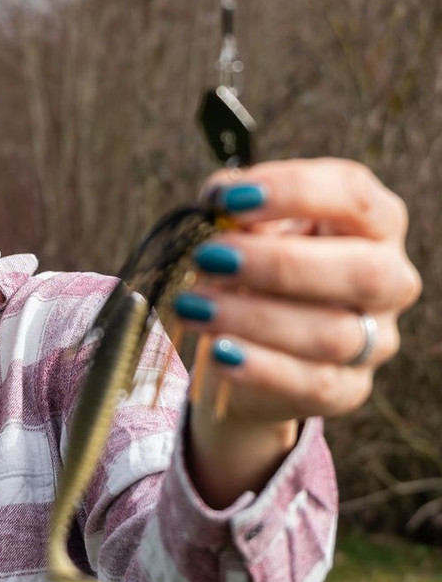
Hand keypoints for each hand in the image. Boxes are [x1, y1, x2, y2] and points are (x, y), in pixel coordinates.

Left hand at [176, 159, 420, 504]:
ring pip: (332, 333)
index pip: (352, 194)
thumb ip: (236, 208)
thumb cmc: (252, 267)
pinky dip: (261, 367)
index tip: (230, 200)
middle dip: (278, 263)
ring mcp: (375, 339)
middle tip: (208, 257)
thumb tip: (220, 199)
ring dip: (253, 317)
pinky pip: (312, 383)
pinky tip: (219, 351)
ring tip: (193, 305)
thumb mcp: (247, 227)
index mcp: (370, 222)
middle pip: (362, 271)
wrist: (244, 344)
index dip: (294, 192)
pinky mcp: (347, 389)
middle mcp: (388, 279)